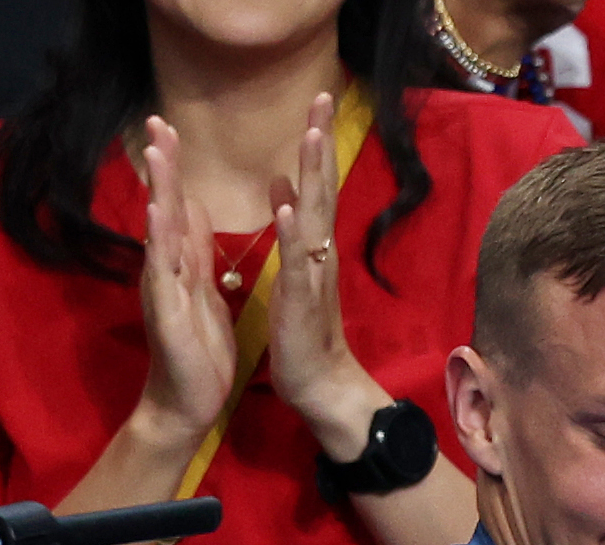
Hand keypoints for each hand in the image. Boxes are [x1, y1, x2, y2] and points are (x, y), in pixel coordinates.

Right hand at [134, 116, 238, 454]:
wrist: (188, 403)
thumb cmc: (198, 352)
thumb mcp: (203, 291)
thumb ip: (194, 251)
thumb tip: (190, 208)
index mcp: (181, 266)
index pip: (177, 207)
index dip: (174, 170)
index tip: (170, 129)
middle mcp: (165, 271)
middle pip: (162, 209)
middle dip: (162, 166)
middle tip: (156, 121)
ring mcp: (162, 291)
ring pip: (159, 234)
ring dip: (157, 193)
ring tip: (157, 153)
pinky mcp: (166, 315)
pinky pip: (163, 275)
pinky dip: (161, 243)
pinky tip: (158, 215)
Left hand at [270, 91, 387, 462]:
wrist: (320, 385)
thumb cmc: (304, 332)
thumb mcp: (293, 270)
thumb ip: (291, 226)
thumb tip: (281, 184)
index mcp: (312, 245)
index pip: (316, 185)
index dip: (316, 144)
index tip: (317, 102)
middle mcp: (319, 253)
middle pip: (322, 188)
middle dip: (320, 143)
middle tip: (322, 98)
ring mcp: (312, 274)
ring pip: (314, 216)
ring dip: (313, 176)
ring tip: (312, 137)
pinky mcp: (300, 299)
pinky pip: (296, 261)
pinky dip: (292, 232)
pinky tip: (288, 205)